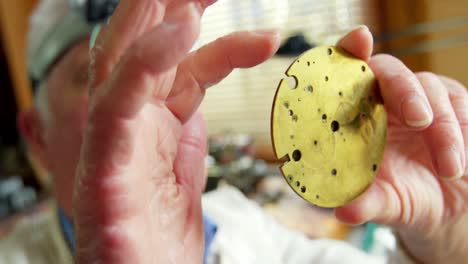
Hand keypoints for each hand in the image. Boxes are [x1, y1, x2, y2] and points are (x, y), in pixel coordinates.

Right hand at [72, 1, 279, 262]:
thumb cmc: (158, 242)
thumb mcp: (184, 177)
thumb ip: (184, 135)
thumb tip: (195, 105)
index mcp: (154, 126)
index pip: (186, 68)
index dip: (220, 39)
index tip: (261, 28)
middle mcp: (131, 124)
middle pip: (148, 48)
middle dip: (178, 7)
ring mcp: (113, 142)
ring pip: (124, 60)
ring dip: (157, 17)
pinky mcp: (103, 166)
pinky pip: (119, 102)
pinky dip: (145, 63)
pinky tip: (179, 32)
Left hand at [334, 27, 467, 262]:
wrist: (442, 210)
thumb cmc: (401, 197)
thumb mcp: (384, 204)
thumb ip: (365, 203)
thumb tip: (343, 210)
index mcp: (358, 115)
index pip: (349, 73)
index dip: (352, 51)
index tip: (360, 38)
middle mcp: (387, 100)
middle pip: (392, 72)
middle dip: (407, 90)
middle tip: (420, 119)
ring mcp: (422, 99)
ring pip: (433, 90)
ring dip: (445, 129)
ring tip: (449, 170)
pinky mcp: (455, 106)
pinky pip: (463, 104)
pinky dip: (465, 130)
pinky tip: (463, 159)